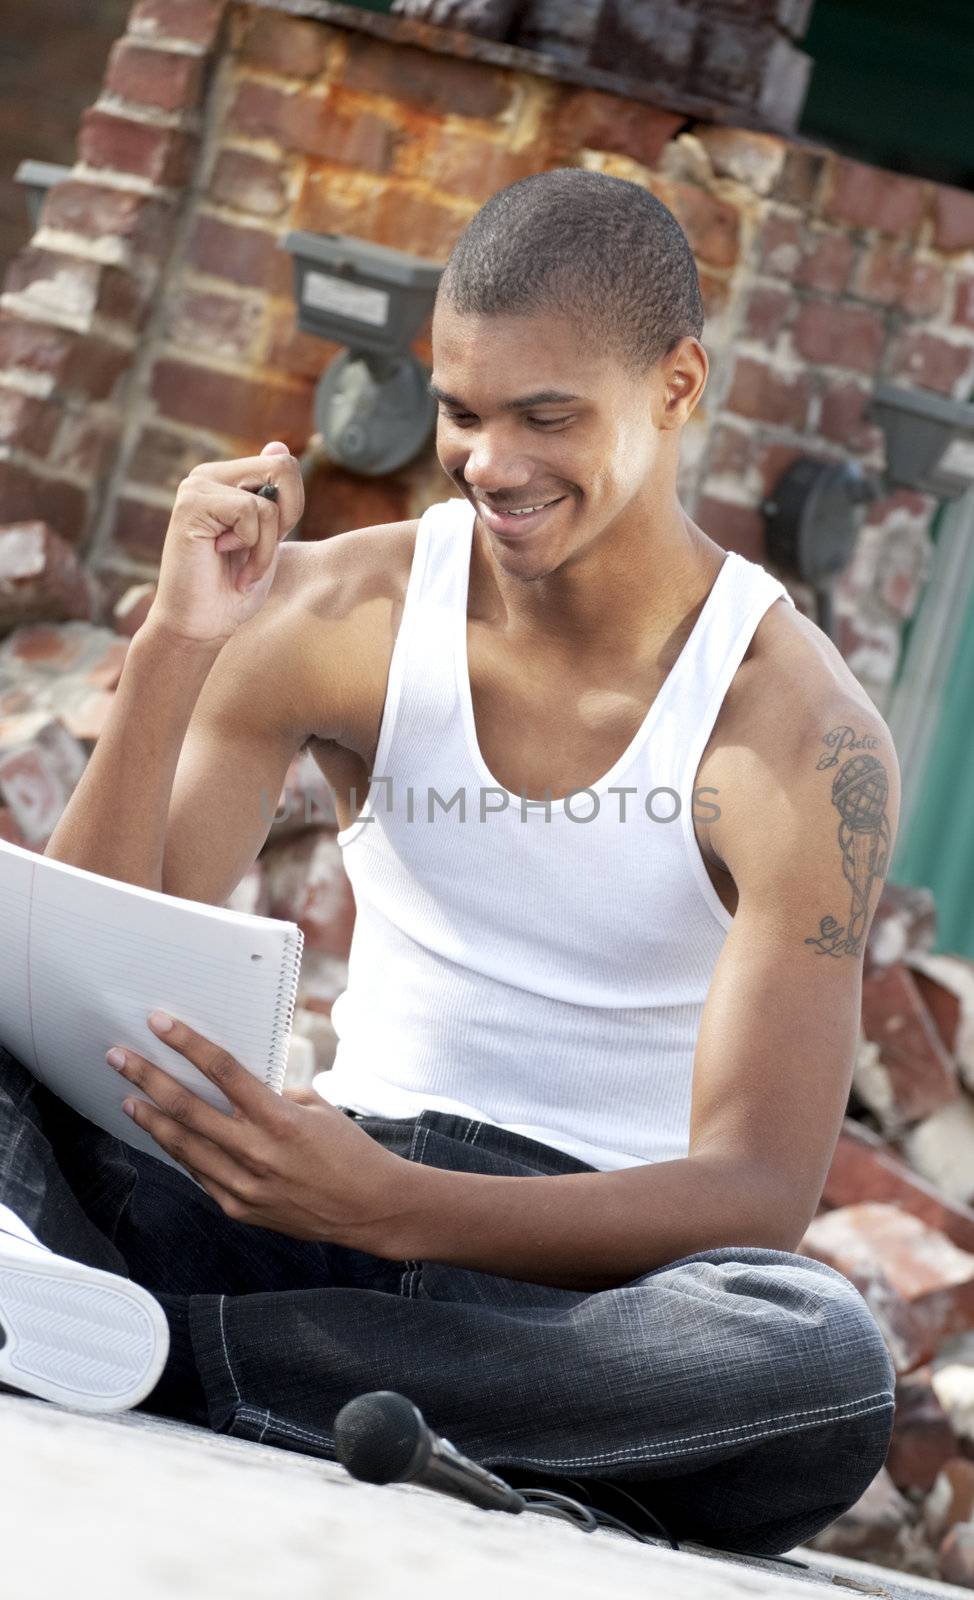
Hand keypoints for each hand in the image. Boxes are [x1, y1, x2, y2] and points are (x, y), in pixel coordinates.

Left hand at [106, 1010, 410, 1251]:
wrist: (370, 1209)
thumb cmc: (349, 1151)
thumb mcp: (317, 1108)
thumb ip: (273, 1096)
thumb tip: (236, 1086)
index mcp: (280, 1119)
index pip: (223, 1071)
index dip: (188, 1044)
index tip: (160, 1024)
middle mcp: (256, 1152)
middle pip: (188, 1109)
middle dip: (149, 1079)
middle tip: (120, 1058)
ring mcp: (244, 1185)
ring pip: (183, 1146)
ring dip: (152, 1119)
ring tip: (129, 1098)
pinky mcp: (240, 1209)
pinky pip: (200, 1175)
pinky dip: (181, 1152)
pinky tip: (165, 1136)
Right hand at [148, 441, 304, 646]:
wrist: (200, 625)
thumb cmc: (232, 590)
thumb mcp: (266, 540)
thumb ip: (274, 498)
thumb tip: (279, 445)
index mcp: (227, 480)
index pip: (285, 464)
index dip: (292, 508)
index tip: (266, 542)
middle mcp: (210, 475)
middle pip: (284, 467)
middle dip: (284, 520)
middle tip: (256, 552)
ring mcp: (197, 486)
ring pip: (267, 502)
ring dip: (264, 547)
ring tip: (240, 567)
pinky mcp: (191, 503)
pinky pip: (250, 512)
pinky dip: (251, 548)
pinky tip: (221, 559)